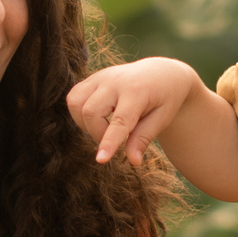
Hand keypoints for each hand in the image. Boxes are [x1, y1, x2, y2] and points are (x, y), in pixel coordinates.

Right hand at [67, 57, 200, 166]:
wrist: (160, 74)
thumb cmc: (164, 99)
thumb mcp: (162, 119)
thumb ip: (144, 139)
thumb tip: (133, 162)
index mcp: (137, 91)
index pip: (119, 121)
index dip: (108, 142)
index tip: (100, 160)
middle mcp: (115, 81)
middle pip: (90, 112)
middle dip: (97, 134)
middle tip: (116, 139)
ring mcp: (100, 77)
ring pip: (75, 103)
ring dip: (84, 123)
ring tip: (104, 127)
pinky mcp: (92, 78)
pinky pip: (73, 97)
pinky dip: (79, 113)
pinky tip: (97, 117)